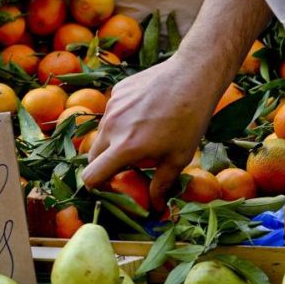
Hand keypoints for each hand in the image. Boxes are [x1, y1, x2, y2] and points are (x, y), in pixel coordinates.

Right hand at [82, 55, 222, 210]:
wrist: (193, 75)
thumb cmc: (190, 120)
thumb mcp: (179, 158)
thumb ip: (161, 185)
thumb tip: (155, 209)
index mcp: (125, 148)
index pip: (91, 176)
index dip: (97, 187)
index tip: (111, 188)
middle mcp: (112, 127)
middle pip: (91, 156)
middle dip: (104, 166)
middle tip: (126, 168)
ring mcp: (112, 106)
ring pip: (102, 134)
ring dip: (112, 143)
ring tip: (139, 139)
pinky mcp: (117, 92)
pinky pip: (111, 114)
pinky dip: (121, 122)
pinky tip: (144, 115)